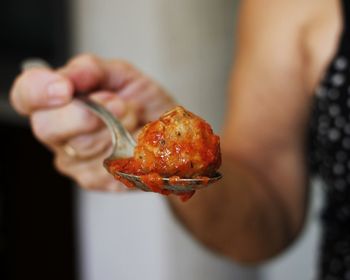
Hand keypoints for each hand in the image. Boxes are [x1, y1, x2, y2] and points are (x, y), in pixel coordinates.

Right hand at [10, 54, 175, 190]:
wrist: (169, 132)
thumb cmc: (142, 103)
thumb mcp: (122, 76)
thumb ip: (93, 70)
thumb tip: (69, 75)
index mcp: (57, 102)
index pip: (25, 96)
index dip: (37, 91)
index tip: (65, 88)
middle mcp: (58, 134)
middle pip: (48, 127)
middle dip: (87, 113)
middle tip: (118, 104)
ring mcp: (74, 161)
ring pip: (83, 146)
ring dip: (116, 129)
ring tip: (133, 120)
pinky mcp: (94, 180)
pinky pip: (105, 165)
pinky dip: (128, 150)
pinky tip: (136, 142)